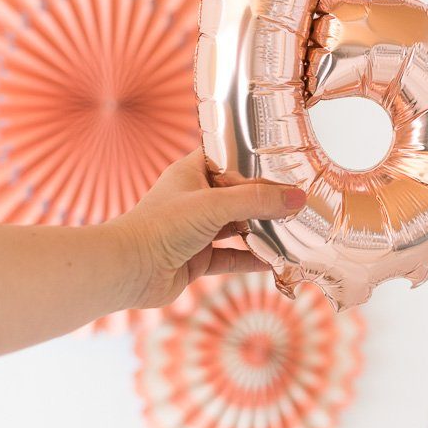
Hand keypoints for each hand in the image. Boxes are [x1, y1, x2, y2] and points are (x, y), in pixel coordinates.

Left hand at [113, 149, 305, 309]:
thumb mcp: (215, 205)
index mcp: (191, 173)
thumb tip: (298, 198)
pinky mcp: (198, 258)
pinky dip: (252, 259)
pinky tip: (275, 260)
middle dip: (265, 199)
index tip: (284, 160)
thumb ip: (258, 201)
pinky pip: (232, 256)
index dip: (252, 158)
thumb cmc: (161, 226)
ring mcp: (196, 230)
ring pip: (237, 226)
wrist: (128, 270)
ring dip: (262, 230)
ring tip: (293, 229)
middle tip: (297, 199)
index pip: (227, 157)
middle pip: (238, 194)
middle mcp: (194, 199)